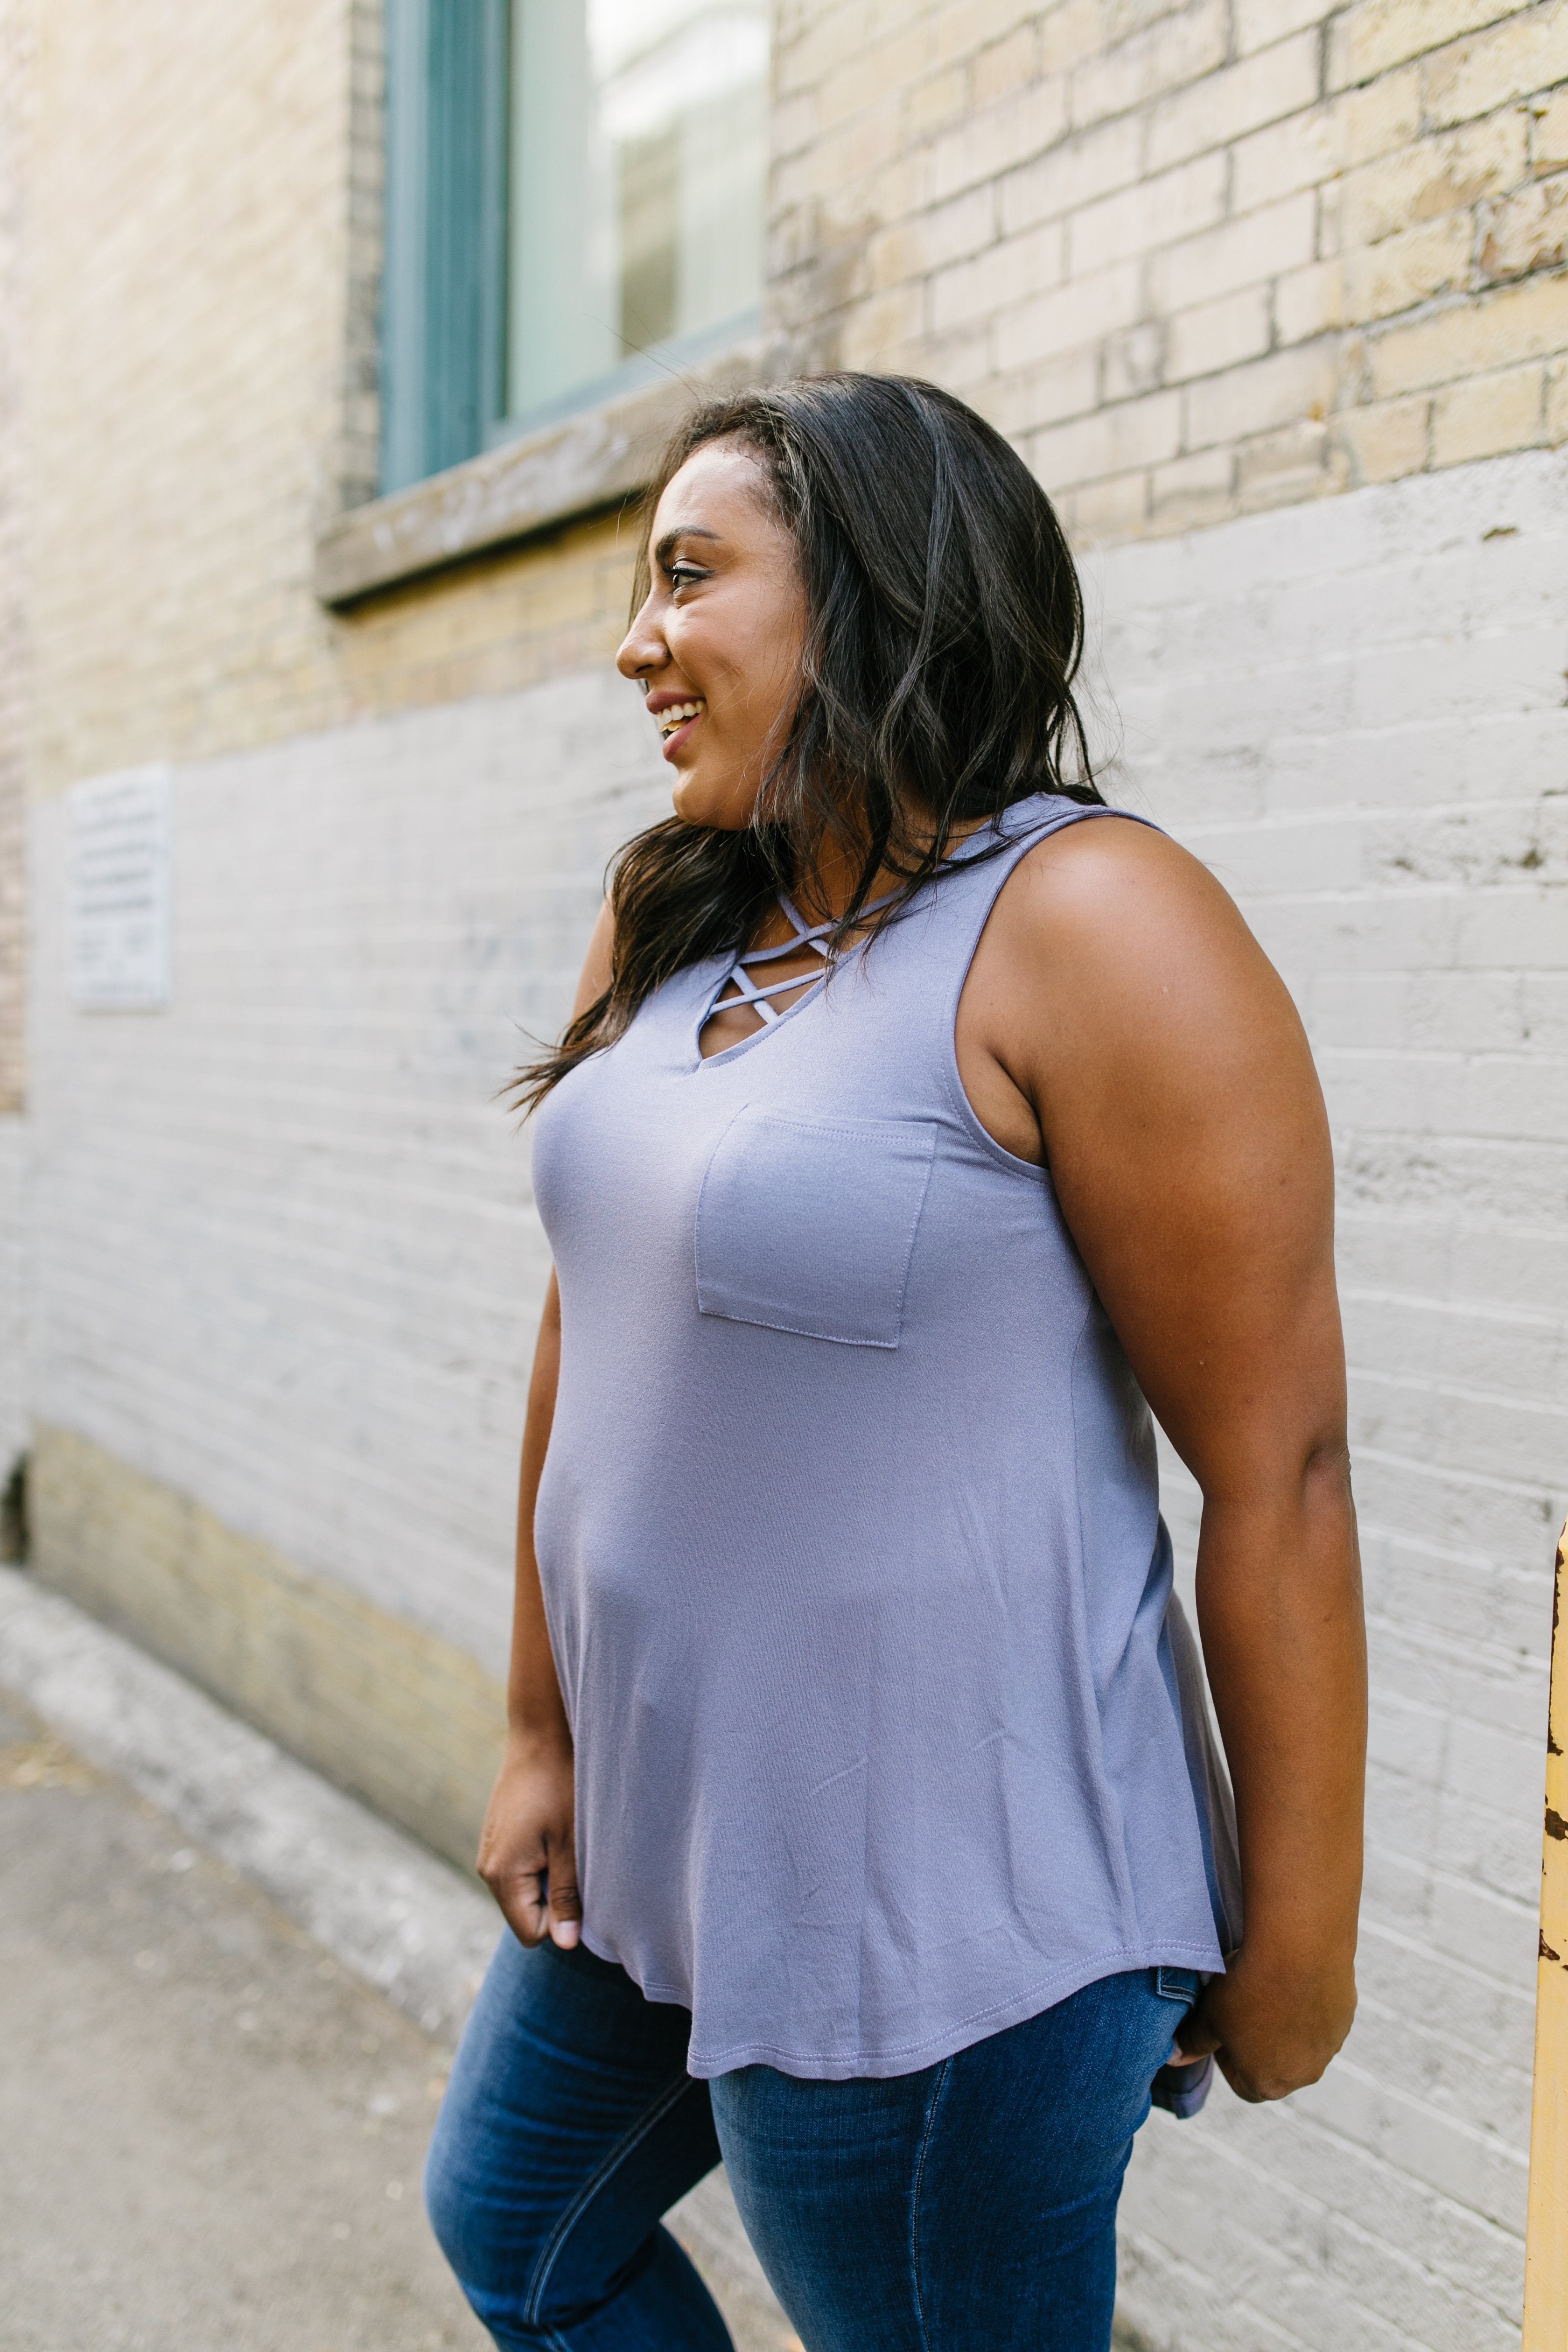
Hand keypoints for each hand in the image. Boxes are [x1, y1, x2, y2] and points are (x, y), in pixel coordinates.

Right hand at [476, 1731, 581, 1949]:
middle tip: (575, 1859)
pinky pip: (521, 1867)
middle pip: (526, 1913)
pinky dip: (542, 1858)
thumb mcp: (571, 1845)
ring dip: (551, 1876)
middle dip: (556, 1899)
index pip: (531, 1932)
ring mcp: (490, 1850)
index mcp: (502, 1874)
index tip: (581, 1884)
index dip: (561, 1920)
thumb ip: (567, 1896)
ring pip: (525, 1890)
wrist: (541, 1733)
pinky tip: (555, 1829)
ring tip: (566, 1840)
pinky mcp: (499, 1836)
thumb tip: (565, 1944)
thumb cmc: (561, 1786)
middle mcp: (487, 1867)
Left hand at [1175, 1938, 1355, 2102]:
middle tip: (1244, 2007)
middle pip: (1275, 2067)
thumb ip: (1193, 2042)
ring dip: (1285, 2025)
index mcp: (1268, 2084)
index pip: (1243, 2085)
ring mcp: (1329, 2048)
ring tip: (1270, 1988)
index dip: (1228, 2058)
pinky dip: (1307, 2005)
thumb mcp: (1210, 2016)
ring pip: (1301, 2043)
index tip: (1222, 2027)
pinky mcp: (1345, 2019)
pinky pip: (1321, 2019)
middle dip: (1259, 2043)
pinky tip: (1294, 1978)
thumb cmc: (1248, 1988)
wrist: (1299, 1950)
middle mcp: (1305, 2075)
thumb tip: (1174, 2058)